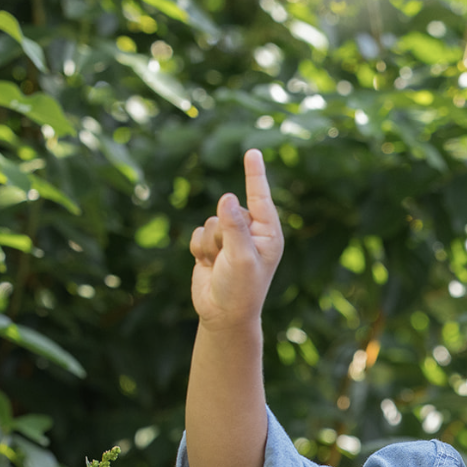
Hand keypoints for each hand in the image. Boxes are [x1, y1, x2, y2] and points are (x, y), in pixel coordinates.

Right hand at [189, 148, 282, 329]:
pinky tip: (208, 266)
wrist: (222, 315)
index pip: (260, 197)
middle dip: (222, 233)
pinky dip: (200, 249)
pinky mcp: (213, 245)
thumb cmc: (241, 290)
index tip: (252, 151)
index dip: (254, 174)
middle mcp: (252, 232)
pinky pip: (198, 232)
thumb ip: (234, 226)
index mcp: (268, 234)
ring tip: (220, 265)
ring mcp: (232, 238)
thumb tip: (227, 197)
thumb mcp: (241, 257)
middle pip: (228, 210)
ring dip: (211, 243)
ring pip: (210, 221)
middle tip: (230, 259)